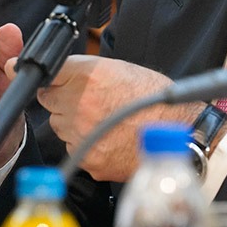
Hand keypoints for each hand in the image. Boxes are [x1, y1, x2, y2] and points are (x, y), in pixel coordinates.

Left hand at [36, 55, 196, 181]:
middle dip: (63, 101)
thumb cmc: (152, 97)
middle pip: (49, 102)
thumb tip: (57, 76)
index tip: (58, 83)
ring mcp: (81, 134)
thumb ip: (83, 71)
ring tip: (101, 119)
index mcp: (87, 76)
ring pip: (59, 127)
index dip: (55, 80)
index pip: (48, 76)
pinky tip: (107, 137)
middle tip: (89, 102)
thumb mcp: (117, 68)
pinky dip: (84, 144)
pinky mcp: (87, 158)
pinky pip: (73, 148)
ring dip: (72, 123)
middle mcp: (79, 104)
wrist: (179, 132)